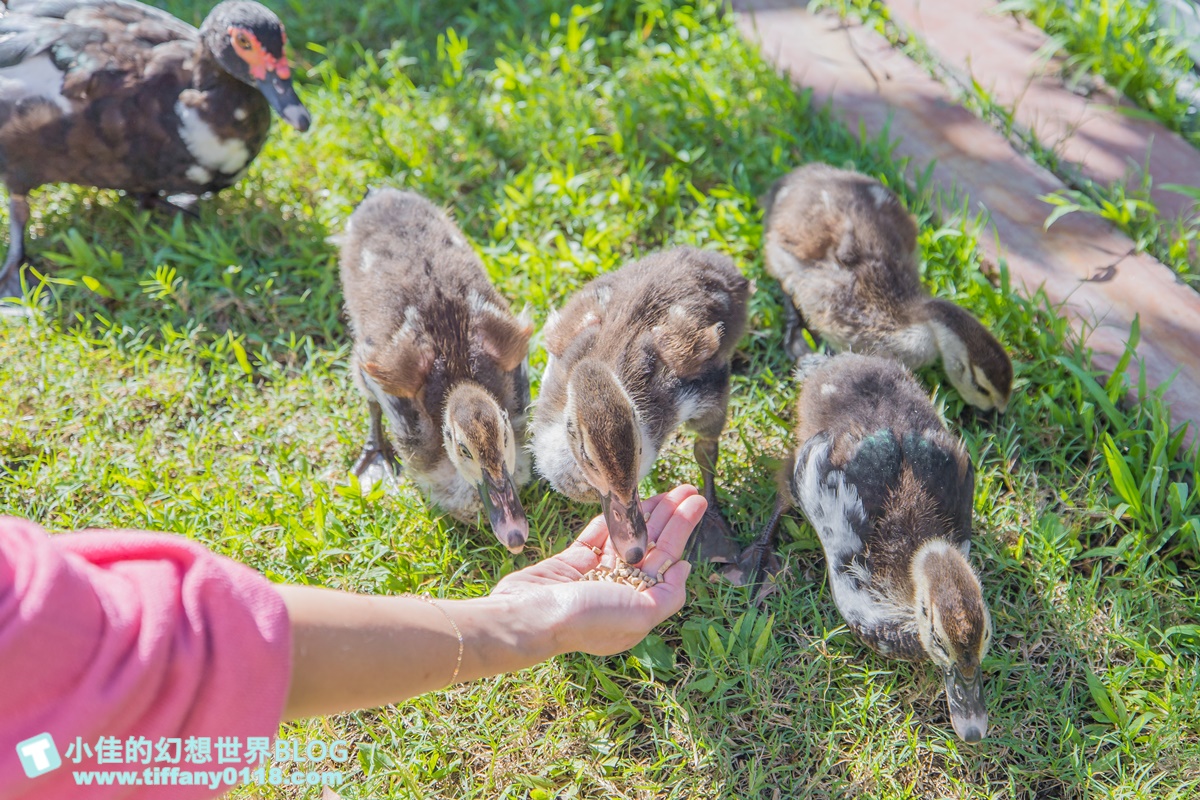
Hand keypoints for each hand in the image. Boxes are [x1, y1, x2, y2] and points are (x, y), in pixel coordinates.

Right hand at [492, 484, 706, 655]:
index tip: (695, 502)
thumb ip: (669, 595)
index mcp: (638, 605)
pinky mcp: (570, 563)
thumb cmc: (587, 619)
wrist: (529, 617)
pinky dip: (609, 520)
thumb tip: (684, 568)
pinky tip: (624, 502)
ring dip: (644, 514)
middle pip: (651, 546)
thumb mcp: (641, 615)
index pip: (667, 560)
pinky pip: (594, 537)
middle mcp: (619, 591)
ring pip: (626, 538)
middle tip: (687, 488)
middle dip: (670, 517)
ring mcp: (594, 576)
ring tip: (662, 489)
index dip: (682, 529)